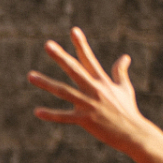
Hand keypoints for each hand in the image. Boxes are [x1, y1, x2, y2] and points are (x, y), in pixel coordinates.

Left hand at [28, 27, 155, 152]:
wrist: (132, 132)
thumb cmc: (127, 110)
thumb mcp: (125, 88)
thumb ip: (120, 72)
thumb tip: (125, 57)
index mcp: (102, 80)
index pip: (89, 59)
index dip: (81, 44)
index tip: (73, 30)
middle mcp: (94, 89)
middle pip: (74, 69)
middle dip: (61, 57)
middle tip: (48, 44)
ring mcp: (89, 104)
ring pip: (63, 91)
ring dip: (46, 83)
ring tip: (30, 76)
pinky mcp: (85, 119)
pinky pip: (64, 117)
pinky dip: (51, 115)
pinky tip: (37, 112)